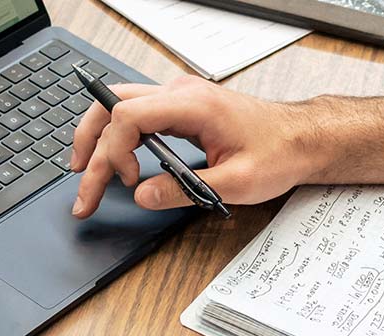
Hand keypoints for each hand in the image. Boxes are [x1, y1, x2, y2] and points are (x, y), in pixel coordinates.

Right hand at [69, 75, 318, 217]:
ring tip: (87, 174)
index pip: (129, 115)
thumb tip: (143, 195)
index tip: (123, 182)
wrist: (301, 137)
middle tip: (82, 185)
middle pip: (113, 105)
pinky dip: (118, 137)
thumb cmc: (279, 152)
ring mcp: (179, 97)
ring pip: (120, 107)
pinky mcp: (180, 107)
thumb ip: (185, 190)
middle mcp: (181, 93)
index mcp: (194, 104)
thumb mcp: (237, 183)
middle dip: (91, 144)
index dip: (114, 151)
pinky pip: (137, 114)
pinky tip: (115, 162)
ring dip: (99, 138)